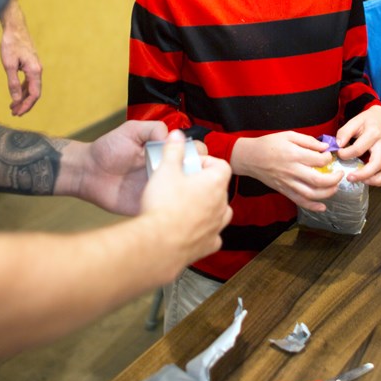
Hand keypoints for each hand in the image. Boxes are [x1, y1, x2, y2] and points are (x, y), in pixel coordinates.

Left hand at [0, 3, 42, 115]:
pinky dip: (22, 89)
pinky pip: (28, 81)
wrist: (14, 27)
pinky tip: (15, 93)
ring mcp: (34, 67)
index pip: (34, 94)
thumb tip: (16, 99)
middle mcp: (37, 70)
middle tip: (14, 113)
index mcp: (35, 71)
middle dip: (25, 104)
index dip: (27, 105)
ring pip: (31, 87)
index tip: (18, 113)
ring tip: (13, 106)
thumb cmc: (11, 43)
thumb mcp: (9, 65)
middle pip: (34, 92)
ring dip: (23, 97)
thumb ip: (13, 83)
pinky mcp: (30, 64)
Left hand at [68, 119, 191, 214]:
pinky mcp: (150, 204)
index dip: (198, 152)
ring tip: (188, 191)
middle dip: (200, 173)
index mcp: (165, 152)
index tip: (195, 154)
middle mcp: (166, 170)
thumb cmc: (107, 150)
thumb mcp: (130, 131)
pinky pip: (167, 209)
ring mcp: (159, 189)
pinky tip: (176, 206)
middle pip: (194, 173)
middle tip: (192, 174)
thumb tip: (171, 135)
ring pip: (185, 193)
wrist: (88, 173)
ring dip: (191, 193)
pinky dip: (174, 209)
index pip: (192, 151)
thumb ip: (152, 129)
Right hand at [140, 132, 232, 266]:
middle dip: (202, 184)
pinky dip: (204, 231)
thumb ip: (173, 150)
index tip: (190, 165)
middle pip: (218, 188)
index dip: (206, 162)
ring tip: (186, 205)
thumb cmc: (164, 207)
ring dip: (206, 207)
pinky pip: (212, 235)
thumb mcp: (165, 170)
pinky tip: (189, 229)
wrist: (159, 243)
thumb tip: (177, 135)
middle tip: (182, 184)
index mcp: (215, 183)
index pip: (221, 165)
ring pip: (219, 212)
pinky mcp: (208, 245)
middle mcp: (221, 205)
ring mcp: (216, 226)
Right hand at [232, 131, 342, 210]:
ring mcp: (288, 183)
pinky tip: (322, 207)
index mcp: (294, 155)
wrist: (250, 157)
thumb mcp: (289, 135)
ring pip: (311, 194)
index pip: (318, 160)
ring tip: (335, 187)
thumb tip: (325, 147)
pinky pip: (299, 201)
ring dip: (327, 193)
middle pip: (318, 180)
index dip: (328, 158)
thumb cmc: (269, 144)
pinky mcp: (284, 191)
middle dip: (334, 179)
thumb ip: (308, 141)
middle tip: (340, 174)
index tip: (329, 156)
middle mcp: (292, 171)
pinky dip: (312, 206)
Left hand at [336, 105, 380, 186]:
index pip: (359, 149)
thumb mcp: (355, 120)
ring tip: (360, 181)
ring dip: (374, 180)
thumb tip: (338, 146)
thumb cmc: (367, 120)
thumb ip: (344, 132)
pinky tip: (368, 180)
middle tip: (349, 177)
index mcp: (373, 134)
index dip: (346, 154)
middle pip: (377, 164)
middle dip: (362, 174)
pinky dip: (380, 180)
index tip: (338, 153)